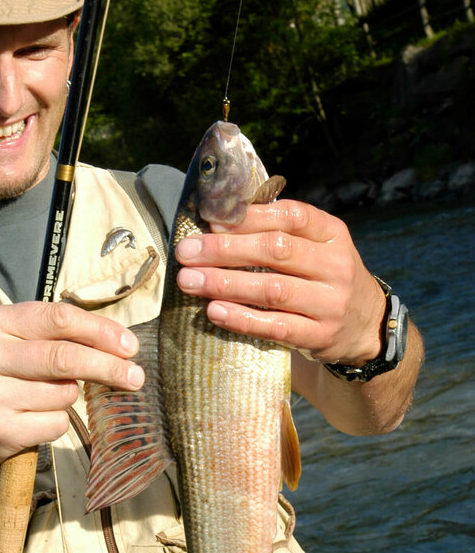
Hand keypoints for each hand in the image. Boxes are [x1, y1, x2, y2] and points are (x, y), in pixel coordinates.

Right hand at [0, 301, 143, 466]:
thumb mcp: (11, 336)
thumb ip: (55, 333)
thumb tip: (119, 345)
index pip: (58, 319)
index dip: (101, 331)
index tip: (129, 345)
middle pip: (65, 358)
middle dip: (108, 367)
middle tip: (136, 377)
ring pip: (64, 394)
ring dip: (71, 396)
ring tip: (48, 395)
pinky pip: (55, 423)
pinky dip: (57, 420)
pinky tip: (34, 418)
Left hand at [174, 199, 384, 364]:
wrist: (366, 326)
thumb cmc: (322, 276)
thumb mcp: (315, 246)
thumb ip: (276, 231)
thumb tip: (216, 220)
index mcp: (331, 234)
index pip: (291, 216)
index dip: (249, 217)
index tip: (210, 219)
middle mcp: (335, 265)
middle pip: (276, 251)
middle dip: (225, 250)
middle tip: (186, 252)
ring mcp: (330, 303)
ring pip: (272, 290)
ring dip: (225, 284)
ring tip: (188, 281)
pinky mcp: (319, 336)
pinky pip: (275, 327)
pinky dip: (241, 319)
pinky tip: (213, 311)